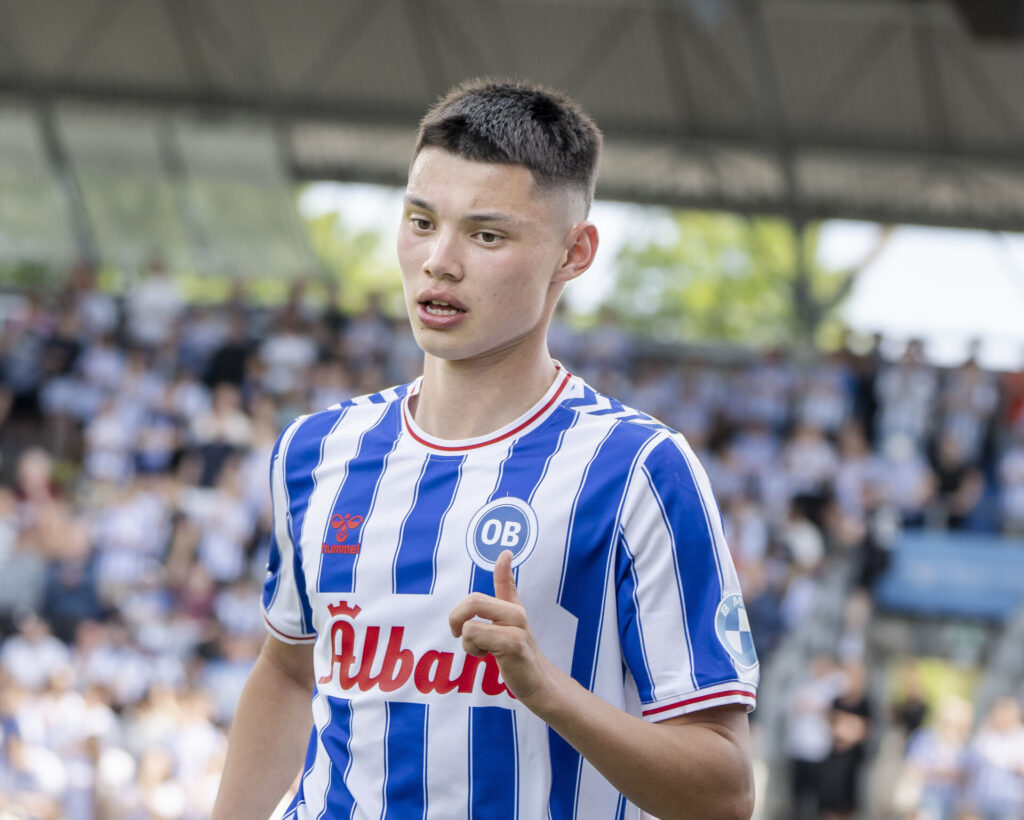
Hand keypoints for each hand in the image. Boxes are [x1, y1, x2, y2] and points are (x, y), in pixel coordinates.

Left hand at [448, 550, 558, 709]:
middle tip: (458, 633)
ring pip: (470, 623)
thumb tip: (503, 573)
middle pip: (473, 601)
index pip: (507, 582)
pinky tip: (487, 656)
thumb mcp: (509, 629)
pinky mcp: (513, 643)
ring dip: (466, 642)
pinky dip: (473, 649)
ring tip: (481, 650)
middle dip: (455, 617)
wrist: (539, 684)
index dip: (503, 568)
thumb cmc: (518, 656)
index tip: (506, 553)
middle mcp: (516, 614)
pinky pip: (475, 636)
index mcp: (513, 609)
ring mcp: (517, 628)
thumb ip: (503, 609)